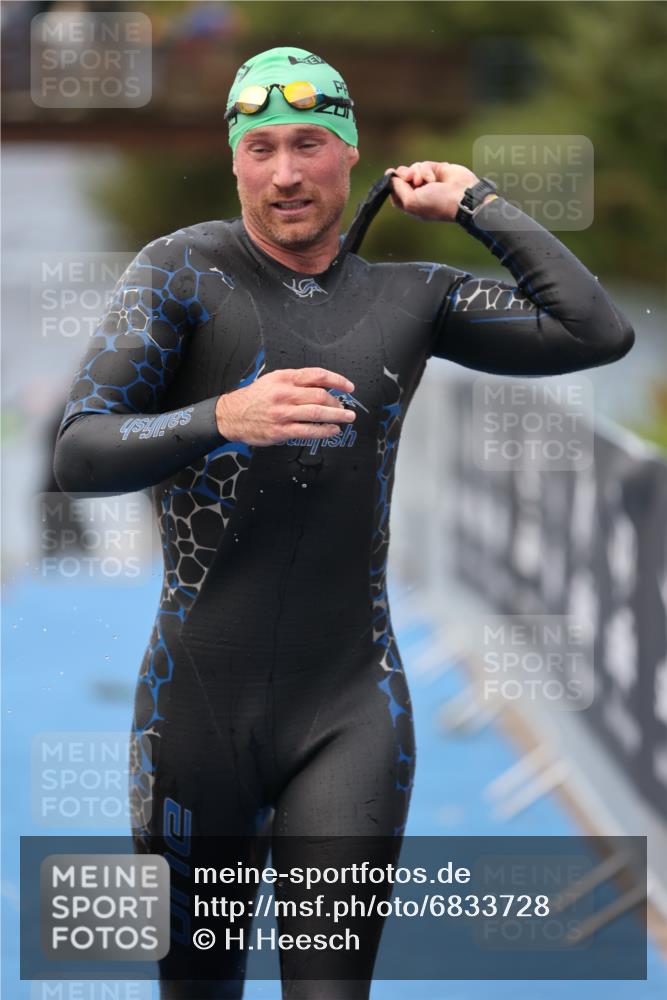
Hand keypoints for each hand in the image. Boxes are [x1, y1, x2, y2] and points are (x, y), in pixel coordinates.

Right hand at [215, 367, 356, 445]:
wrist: (231, 415)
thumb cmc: (254, 398)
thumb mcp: (273, 380)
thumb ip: (295, 381)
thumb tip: (321, 385)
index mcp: (284, 378)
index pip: (317, 375)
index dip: (337, 380)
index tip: (348, 387)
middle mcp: (285, 394)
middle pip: (320, 395)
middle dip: (338, 402)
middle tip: (346, 407)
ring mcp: (283, 413)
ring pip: (317, 413)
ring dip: (337, 416)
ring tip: (347, 418)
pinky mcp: (281, 430)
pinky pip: (308, 431)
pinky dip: (324, 431)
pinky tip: (332, 431)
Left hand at [385, 161, 484, 222]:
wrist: (462, 196)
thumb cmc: (438, 203)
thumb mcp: (412, 202)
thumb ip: (398, 189)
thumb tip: (390, 177)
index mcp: (412, 204)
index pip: (396, 192)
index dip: (392, 184)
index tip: (390, 175)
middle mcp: (419, 193)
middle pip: (402, 178)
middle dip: (404, 175)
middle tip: (409, 177)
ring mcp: (428, 182)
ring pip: (413, 169)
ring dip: (417, 172)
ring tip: (424, 180)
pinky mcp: (436, 170)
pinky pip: (424, 165)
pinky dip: (426, 170)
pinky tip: (433, 177)